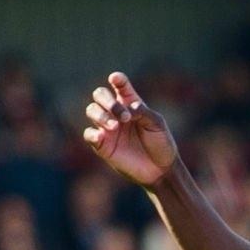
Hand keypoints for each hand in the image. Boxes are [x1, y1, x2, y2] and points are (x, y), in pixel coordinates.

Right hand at [82, 71, 176, 187]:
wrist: (160, 169)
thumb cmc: (161, 143)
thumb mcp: (157, 125)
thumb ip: (144, 113)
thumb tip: (129, 106)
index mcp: (130, 103)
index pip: (120, 85)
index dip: (117, 80)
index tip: (116, 79)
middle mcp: (116, 112)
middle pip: (100, 95)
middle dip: (108, 101)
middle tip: (123, 116)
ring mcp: (107, 127)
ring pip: (92, 110)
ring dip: (101, 115)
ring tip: (114, 126)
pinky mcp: (101, 144)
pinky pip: (89, 134)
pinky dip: (93, 133)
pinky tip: (101, 136)